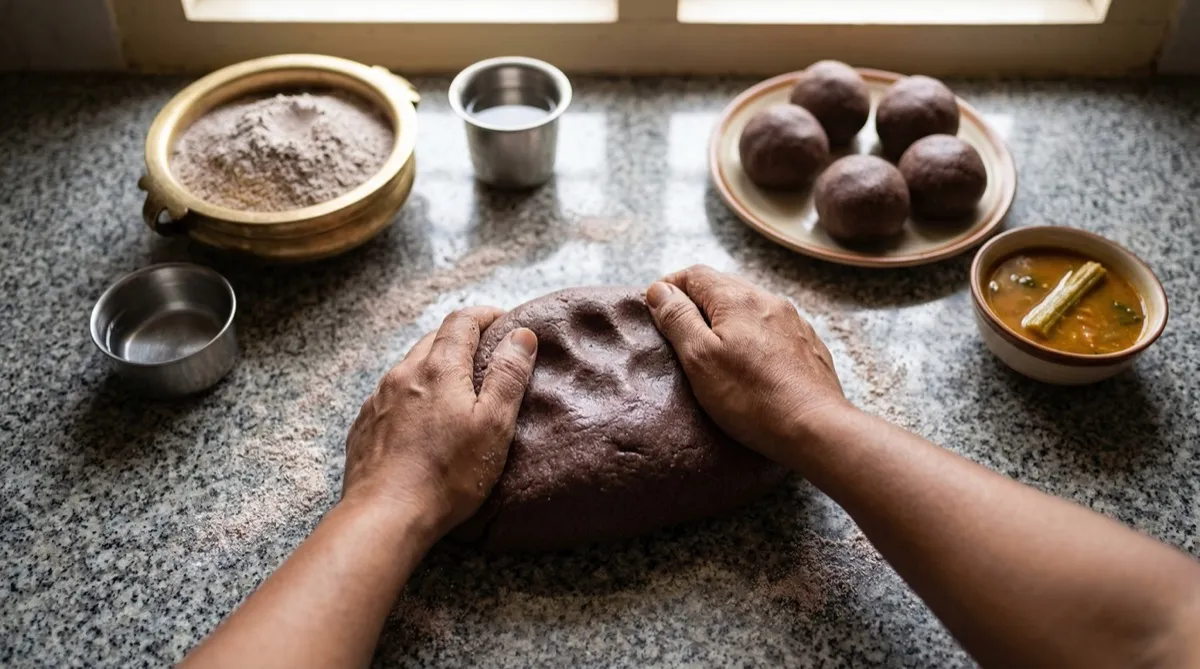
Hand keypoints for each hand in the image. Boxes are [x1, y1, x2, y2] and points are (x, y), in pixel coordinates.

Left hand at [341, 307, 537, 537]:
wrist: (385, 515)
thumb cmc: (447, 475)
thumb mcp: (493, 425)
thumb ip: (508, 375)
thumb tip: (521, 335)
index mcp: (438, 369)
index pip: (462, 321)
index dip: (485, 315)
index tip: (504, 321)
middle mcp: (404, 374)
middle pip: (434, 339)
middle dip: (462, 338)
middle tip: (486, 354)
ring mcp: (379, 399)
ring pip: (411, 366)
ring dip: (436, 366)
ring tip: (456, 388)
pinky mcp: (366, 424)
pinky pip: (392, 395)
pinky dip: (413, 393)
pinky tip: (423, 418)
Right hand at [645, 265, 845, 460]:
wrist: (816, 427)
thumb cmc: (751, 397)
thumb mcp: (700, 358)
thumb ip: (678, 319)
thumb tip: (659, 290)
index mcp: (738, 299)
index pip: (694, 274)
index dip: (670, 286)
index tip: (656, 309)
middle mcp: (768, 300)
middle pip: (723, 286)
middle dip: (696, 302)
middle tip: (678, 330)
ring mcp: (793, 321)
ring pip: (749, 307)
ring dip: (726, 318)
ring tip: (712, 348)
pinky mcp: (807, 344)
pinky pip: (771, 328)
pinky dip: (752, 335)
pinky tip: (749, 362)